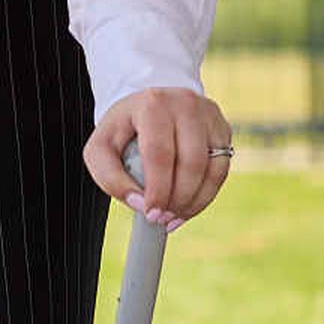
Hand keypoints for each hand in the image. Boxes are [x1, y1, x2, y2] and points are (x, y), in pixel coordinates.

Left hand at [86, 86, 234, 228]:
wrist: (148, 106)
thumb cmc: (123, 130)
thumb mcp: (101, 149)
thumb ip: (110, 178)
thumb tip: (139, 204)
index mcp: (152, 104)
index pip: (159, 153)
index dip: (158, 189)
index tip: (151, 213)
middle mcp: (186, 105)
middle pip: (191, 162)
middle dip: (178, 198)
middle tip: (162, 218)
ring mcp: (209, 116)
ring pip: (212, 168)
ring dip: (194, 201)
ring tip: (173, 217)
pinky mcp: (222, 130)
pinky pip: (221, 170)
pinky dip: (206, 195)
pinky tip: (188, 208)